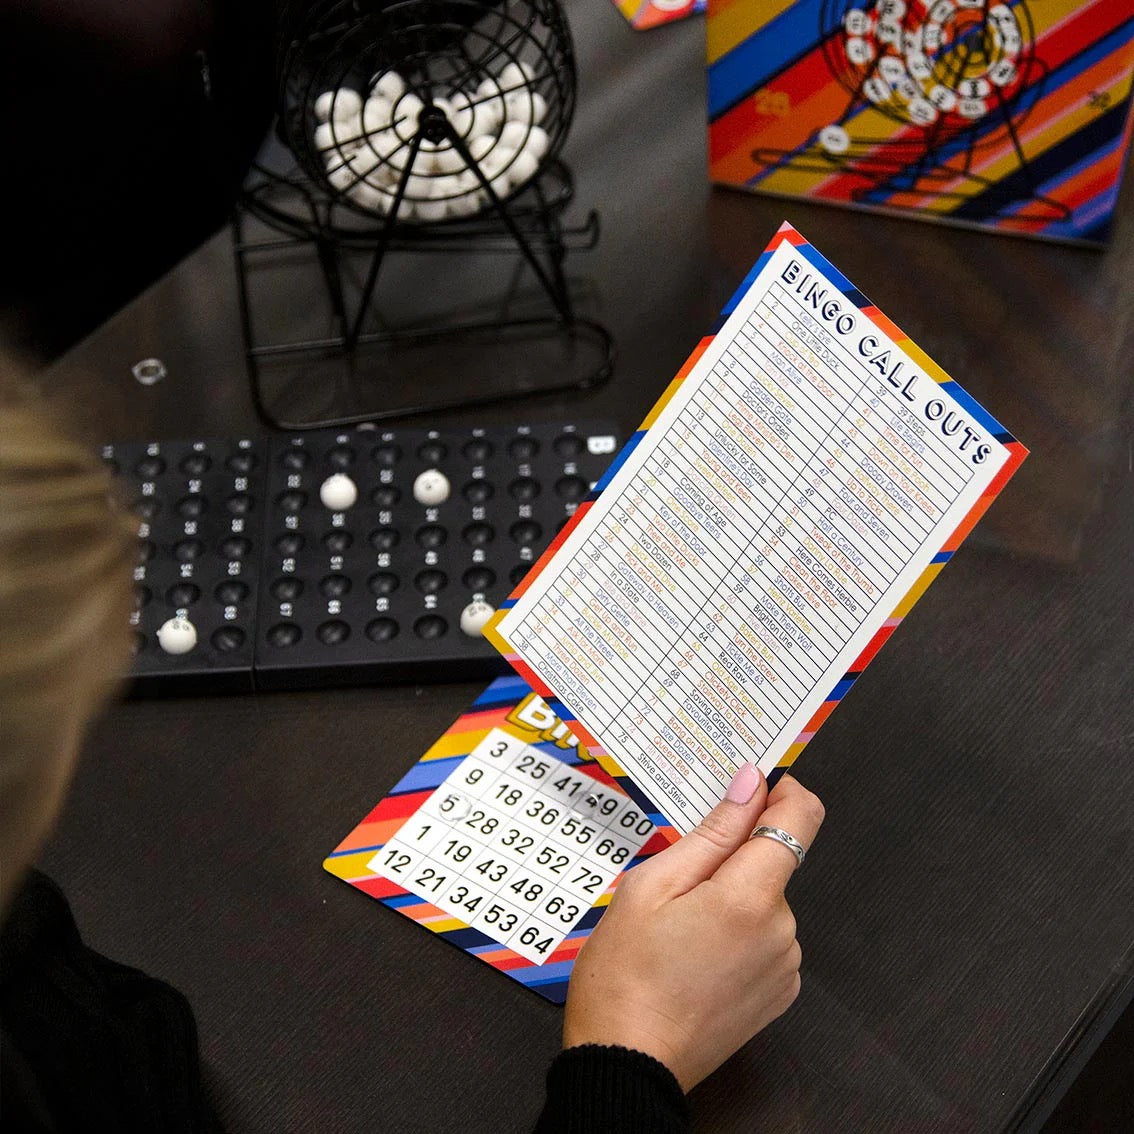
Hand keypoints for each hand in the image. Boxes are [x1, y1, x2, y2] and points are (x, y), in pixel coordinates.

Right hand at [562, 766, 823, 1090]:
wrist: (628, 1063)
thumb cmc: (626, 977)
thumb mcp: (652, 886)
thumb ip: (711, 833)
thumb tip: (749, 785)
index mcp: (750, 898)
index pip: (800, 818)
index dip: (782, 792)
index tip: (753, 787)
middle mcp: (781, 931)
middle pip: (773, 861)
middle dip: (732, 857)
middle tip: (678, 882)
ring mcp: (784, 966)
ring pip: (766, 901)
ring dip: (732, 898)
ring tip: (679, 929)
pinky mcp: (779, 992)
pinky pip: (766, 938)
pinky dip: (738, 933)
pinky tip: (696, 954)